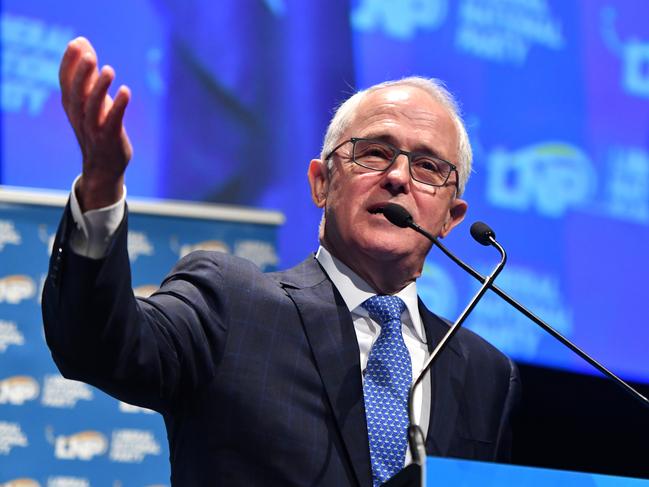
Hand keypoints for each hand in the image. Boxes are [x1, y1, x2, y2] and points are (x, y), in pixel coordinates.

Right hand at [59, 37, 132, 210]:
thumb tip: (83, 42)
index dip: (69, 62)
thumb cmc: (98, 128)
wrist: (103, 167)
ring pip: (92, 107)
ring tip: (109, 70)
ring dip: (100, 88)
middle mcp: (79, 117)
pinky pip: (113, 121)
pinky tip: (126, 91)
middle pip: (76, 93)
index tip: (77, 43)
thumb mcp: (90, 100)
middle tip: (89, 55)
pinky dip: (119, 107)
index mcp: (72, 106)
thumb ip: (88, 73)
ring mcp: (94, 129)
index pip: (65, 82)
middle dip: (81, 74)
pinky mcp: (110, 139)